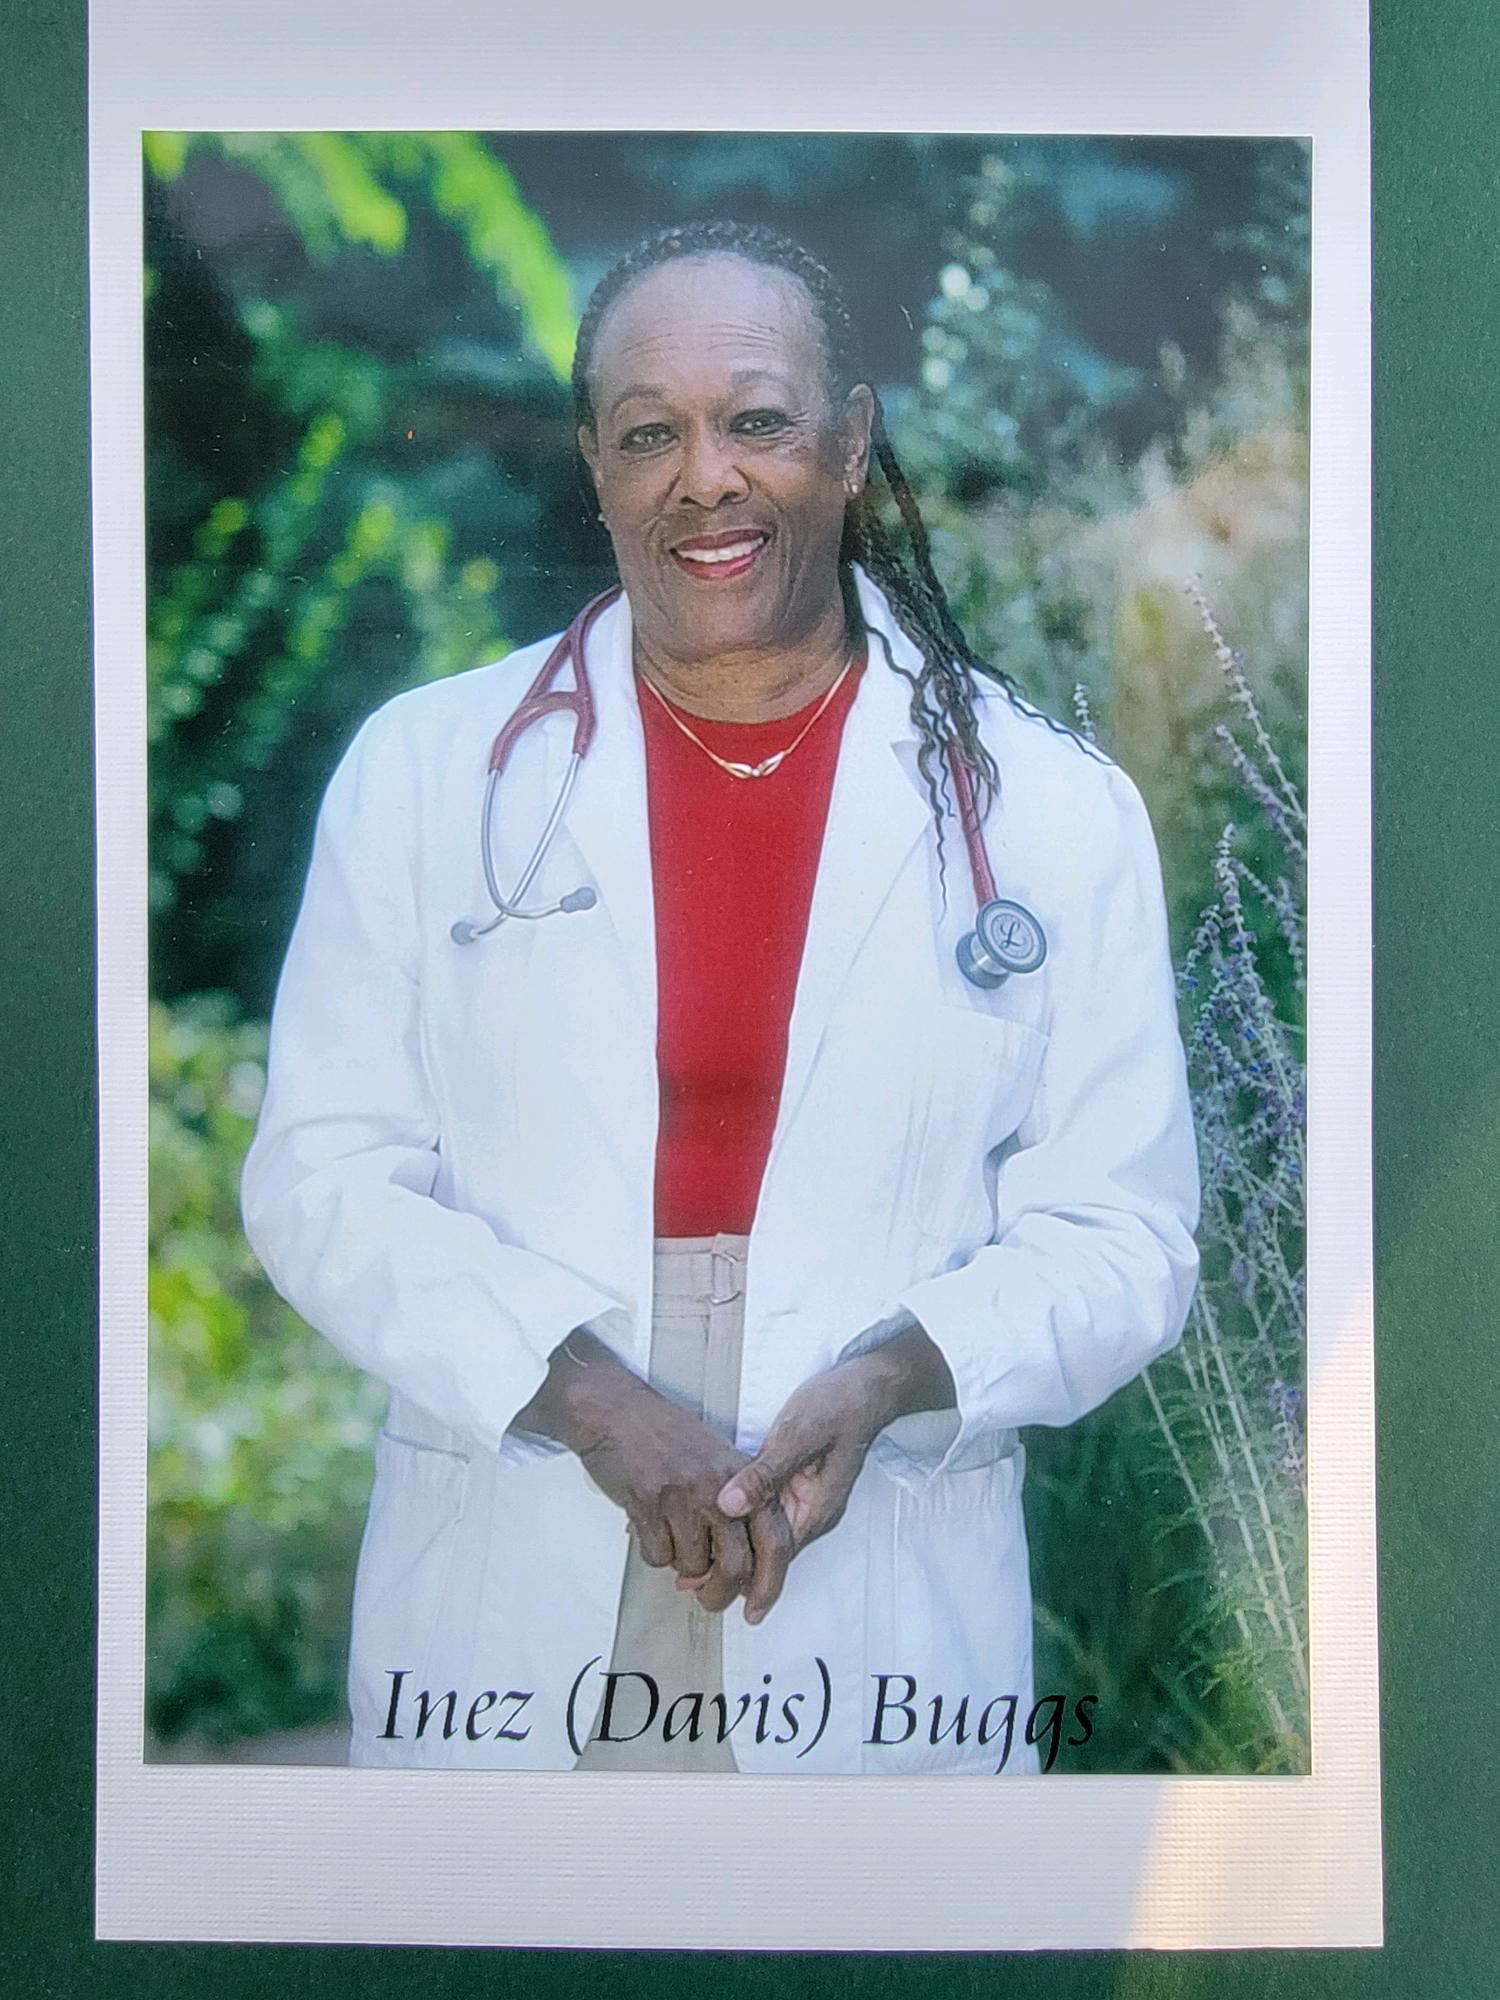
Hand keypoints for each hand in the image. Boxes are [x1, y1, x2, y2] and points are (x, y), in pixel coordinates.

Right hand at [511, 1332, 793, 1615]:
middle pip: (735, 1566)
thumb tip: (736, 1574)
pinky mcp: (647, 1504)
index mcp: (745, 1478)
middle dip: (720, 1594)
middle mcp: (720, 1489)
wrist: (617, 1411)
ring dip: (680, 1565)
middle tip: (708, 1598)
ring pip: (692, 1566)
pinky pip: (657, 1556)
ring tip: (671, 1535)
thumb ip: (734, 1515)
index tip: (757, 1609)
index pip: (775, 1541)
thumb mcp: (718, 1464)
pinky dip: (653, 1551)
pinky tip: (649, 1525)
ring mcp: (683, 1497)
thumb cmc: (669, 1438)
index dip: (770, 1584)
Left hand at [716, 1328, 956, 1610]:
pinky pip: (764, 1507)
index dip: (734, 1571)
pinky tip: (712, 1516)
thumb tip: (728, 1506)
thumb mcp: (798, 1437)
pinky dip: (739, 1516)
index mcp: (815, 1510)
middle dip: (729, 1566)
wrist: (867, 1384)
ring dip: (732, 1544)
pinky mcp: (794, 1479)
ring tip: (690, 1560)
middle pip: (766, 1551)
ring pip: (763, 1532)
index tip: (698, 1582)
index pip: (772, 1557)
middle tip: (685, 1581)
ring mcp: (803, 1496)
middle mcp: (810, 1511)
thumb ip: (765, 1473)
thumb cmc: (837, 1407)